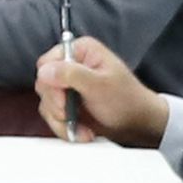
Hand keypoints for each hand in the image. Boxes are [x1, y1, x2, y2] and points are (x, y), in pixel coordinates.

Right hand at [34, 36, 171, 147]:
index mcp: (81, 51)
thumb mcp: (100, 85)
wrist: (138, 124)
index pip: (47, 62)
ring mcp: (69, 86)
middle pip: (44, 84)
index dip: (51, 83)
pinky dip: (64, 126)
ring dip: (61, 120)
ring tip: (80, 128)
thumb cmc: (127, 100)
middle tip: (70, 115)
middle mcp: (73, 65)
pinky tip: (81, 130)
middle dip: (57, 106)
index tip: (63, 100)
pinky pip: (53, 115)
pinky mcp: (68, 103)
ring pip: (46, 103)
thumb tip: (45, 70)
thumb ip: (71, 74)